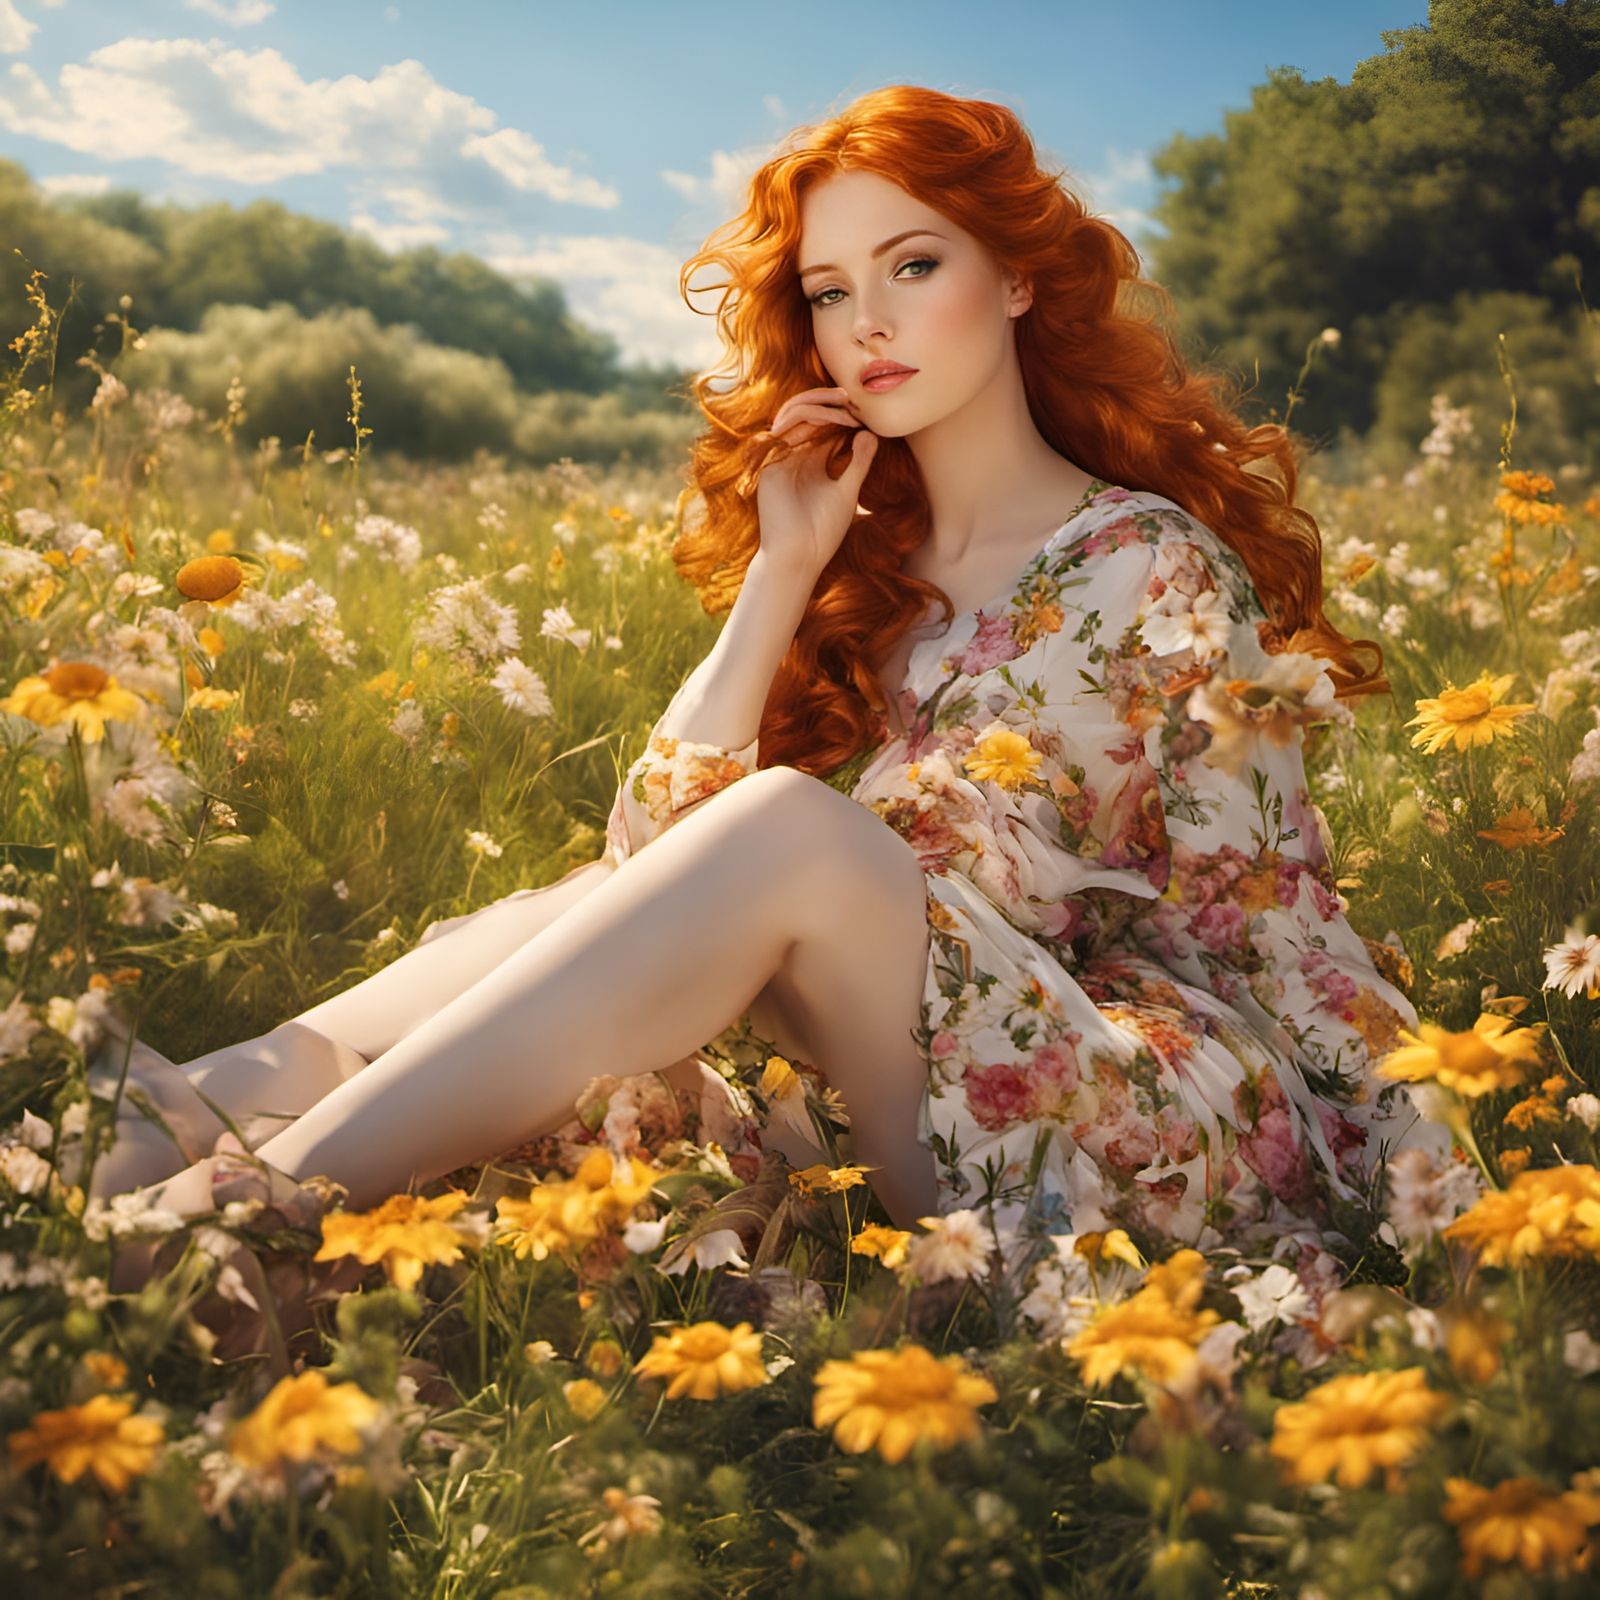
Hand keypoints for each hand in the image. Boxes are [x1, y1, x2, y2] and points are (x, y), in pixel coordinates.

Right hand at [744, 385, 879, 579]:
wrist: (800, 557)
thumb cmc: (823, 531)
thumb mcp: (848, 490)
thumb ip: (859, 463)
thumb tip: (871, 433)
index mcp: (811, 459)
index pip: (822, 423)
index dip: (842, 413)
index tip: (865, 414)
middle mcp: (794, 454)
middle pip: (805, 411)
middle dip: (828, 400)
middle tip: (853, 400)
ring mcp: (780, 456)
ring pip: (794, 413)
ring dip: (821, 405)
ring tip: (846, 408)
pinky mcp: (769, 462)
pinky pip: (785, 427)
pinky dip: (809, 418)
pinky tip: (833, 422)